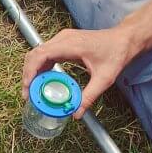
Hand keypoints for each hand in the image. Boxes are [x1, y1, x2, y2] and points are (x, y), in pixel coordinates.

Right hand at [21, 26, 138, 117]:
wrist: (124, 39)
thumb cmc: (116, 53)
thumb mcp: (104, 79)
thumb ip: (89, 97)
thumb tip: (76, 114)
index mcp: (71, 44)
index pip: (41, 55)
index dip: (31, 72)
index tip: (27, 88)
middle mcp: (63, 38)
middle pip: (35, 54)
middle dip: (27, 74)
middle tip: (27, 94)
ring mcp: (62, 39)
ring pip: (37, 53)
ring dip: (32, 71)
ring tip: (32, 90)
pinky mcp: (63, 42)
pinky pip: (45, 54)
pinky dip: (40, 68)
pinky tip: (42, 82)